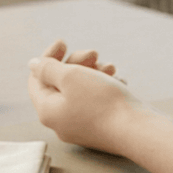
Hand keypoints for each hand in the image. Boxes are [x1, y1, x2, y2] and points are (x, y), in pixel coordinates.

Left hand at [28, 40, 142, 154]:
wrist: (138, 130)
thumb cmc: (103, 103)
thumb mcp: (70, 77)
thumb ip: (47, 68)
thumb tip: (33, 65)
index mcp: (47, 111)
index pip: (36, 80)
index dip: (48, 58)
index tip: (64, 43)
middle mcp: (60, 122)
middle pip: (60, 84)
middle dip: (77, 63)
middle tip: (95, 53)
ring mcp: (81, 127)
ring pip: (81, 91)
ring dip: (94, 73)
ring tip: (111, 68)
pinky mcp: (100, 128)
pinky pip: (96, 102)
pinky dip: (105, 87)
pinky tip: (119, 80)